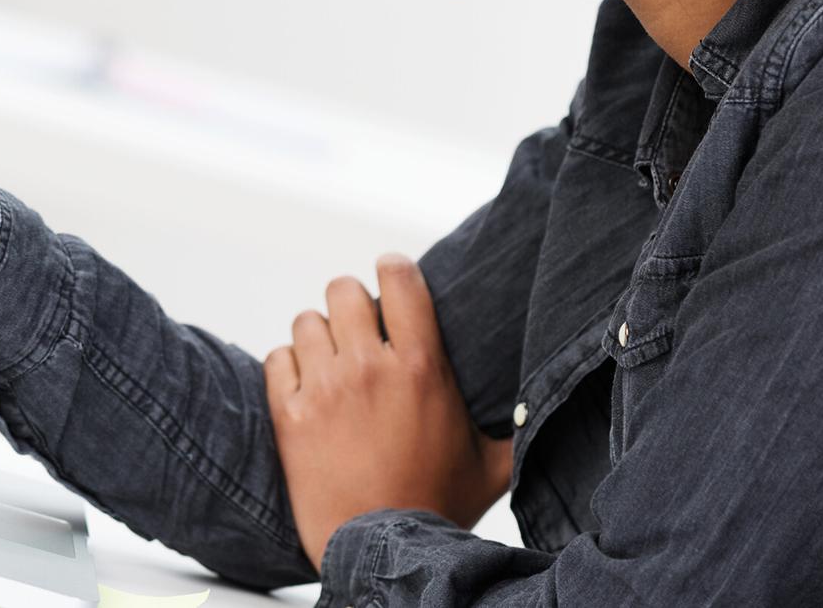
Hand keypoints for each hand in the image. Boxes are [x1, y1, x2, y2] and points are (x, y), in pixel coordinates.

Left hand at [263, 253, 514, 573]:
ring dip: (319, 337)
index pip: (398, 277)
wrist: (383, 553)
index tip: (391, 279)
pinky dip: (289, 367)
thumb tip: (545, 404)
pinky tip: (306, 388)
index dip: (392, 269)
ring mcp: (325, 390)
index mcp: (421, 366)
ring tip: (332, 361)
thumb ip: (519, 427)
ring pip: (307, 321)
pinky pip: (278, 359)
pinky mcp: (290, 416)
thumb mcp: (492, 464)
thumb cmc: (439, 507)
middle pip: (343, 290)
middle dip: (351, 304)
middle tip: (360, 329)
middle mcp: (370, 368)